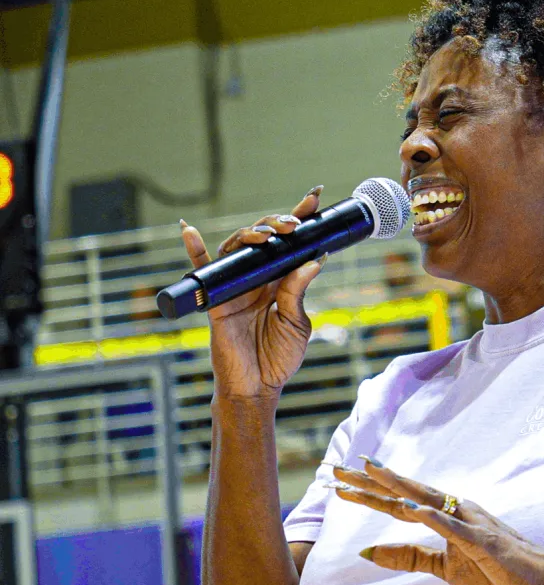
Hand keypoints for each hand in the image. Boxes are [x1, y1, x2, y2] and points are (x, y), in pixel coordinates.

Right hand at [184, 187, 325, 399]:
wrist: (257, 386)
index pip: (291, 244)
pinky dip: (194, 250)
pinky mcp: (216, 300)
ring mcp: (236, 286)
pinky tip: (188, 230)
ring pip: (237, 248)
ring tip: (268, 234)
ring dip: (251, 234)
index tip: (314, 197)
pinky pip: (203, 272)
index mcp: (281, 281)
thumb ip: (298, 293)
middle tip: (294, 223)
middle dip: (279, 224)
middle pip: (264, 239)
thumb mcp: (297, 324)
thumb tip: (313, 260)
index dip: (301, 218)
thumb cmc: (279, 357)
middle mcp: (258, 278)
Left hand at [331, 459, 543, 584]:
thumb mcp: (445, 567)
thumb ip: (409, 557)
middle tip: (337, 470)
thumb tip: (366, 553)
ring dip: (399, 488)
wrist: (540, 579)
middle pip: (406, 493)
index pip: (399, 502)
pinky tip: (414, 510)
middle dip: (371, 481)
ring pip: (427, 501)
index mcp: (446, 516)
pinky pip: (455, 528)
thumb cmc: (496, 570)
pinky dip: (434, 518)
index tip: (339, 482)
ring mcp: (470, 523)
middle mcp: (455, 510)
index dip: (369, 492)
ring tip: (372, 474)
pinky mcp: (483, 541)